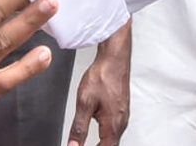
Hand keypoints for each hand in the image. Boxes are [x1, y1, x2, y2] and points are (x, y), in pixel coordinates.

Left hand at [66, 23, 130, 145]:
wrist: (114, 58)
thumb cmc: (103, 75)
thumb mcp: (84, 102)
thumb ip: (79, 127)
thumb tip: (73, 145)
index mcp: (113, 126)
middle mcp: (121, 123)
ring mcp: (122, 116)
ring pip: (112, 138)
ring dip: (100, 143)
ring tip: (84, 143)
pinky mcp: (121, 109)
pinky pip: (113, 128)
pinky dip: (104, 133)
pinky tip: (96, 129)